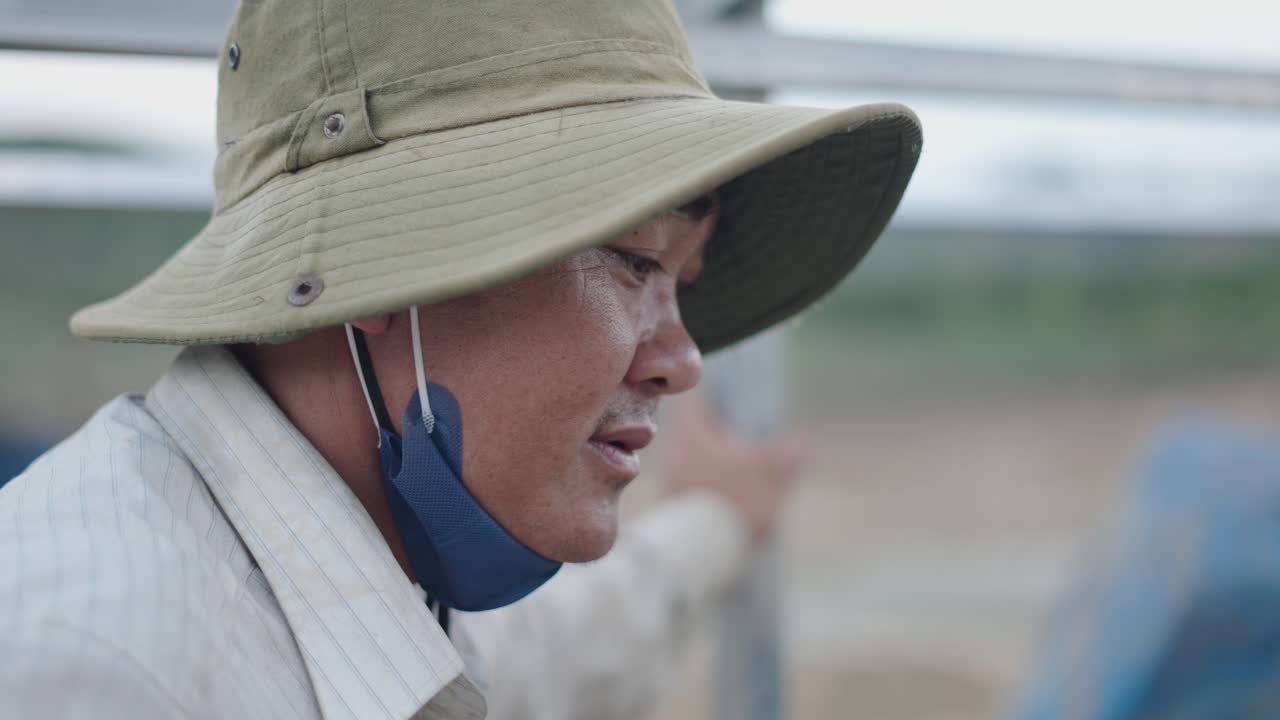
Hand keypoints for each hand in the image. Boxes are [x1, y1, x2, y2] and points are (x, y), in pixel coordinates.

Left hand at [665, 395, 802, 541]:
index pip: (695, 404)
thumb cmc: (738, 501)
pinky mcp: (673, 512)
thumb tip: (799, 441)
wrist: (706, 551)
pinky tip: (730, 508)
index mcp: (694, 437)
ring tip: (742, 483)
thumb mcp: (773, 473)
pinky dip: (709, 494)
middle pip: (696, 437)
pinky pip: (691, 493)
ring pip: (694, 467)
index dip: (713, 399)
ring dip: (715, 471)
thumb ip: (787, 453)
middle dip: (720, 442)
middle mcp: (676, 457)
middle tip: (745, 447)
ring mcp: (670, 485)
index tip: (731, 404)